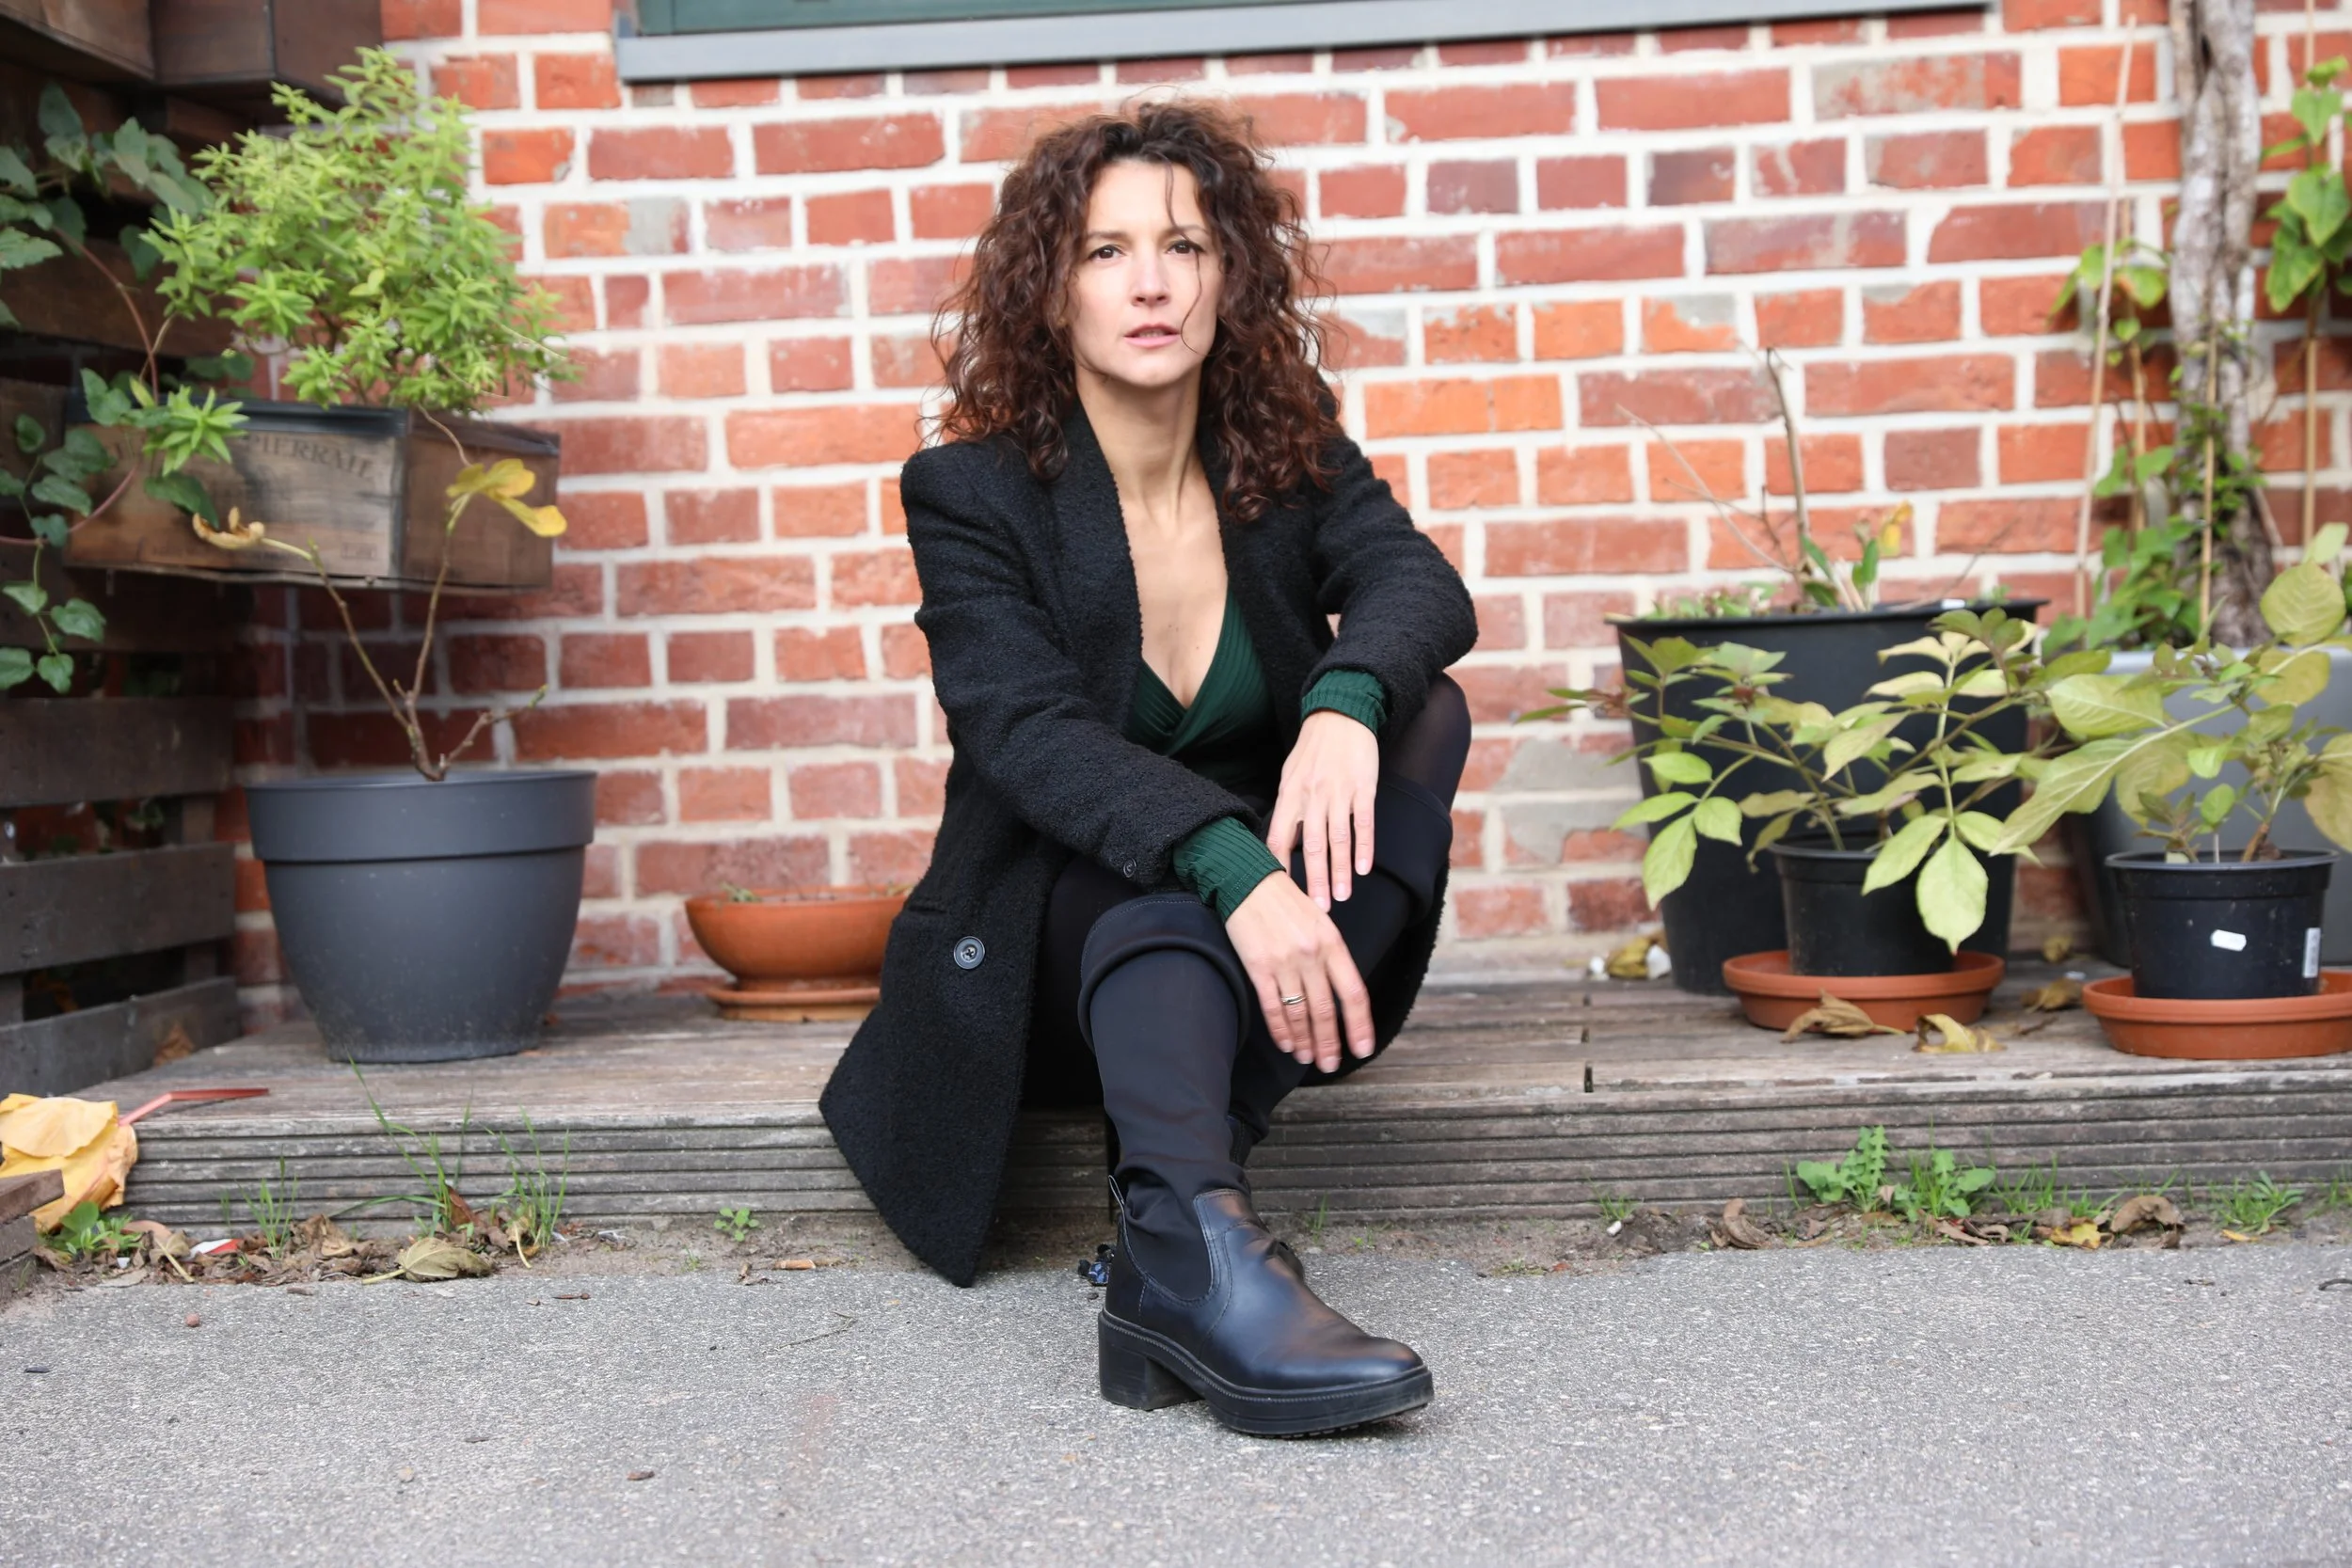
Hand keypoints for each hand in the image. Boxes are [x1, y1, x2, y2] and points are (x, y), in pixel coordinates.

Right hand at [1226, 873, 1373, 1072]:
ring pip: (1300, 1013)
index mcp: (1332, 943)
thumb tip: (1338, 990)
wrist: (1247, 881)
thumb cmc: (1285, 902)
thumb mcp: (1319, 921)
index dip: (1360, 1024)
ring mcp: (1285, 962)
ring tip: (1308, 1058)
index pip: (1353, 993)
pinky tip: (1287, 1043)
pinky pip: (1273, 1006)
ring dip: (1305, 1040)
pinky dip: (1281, 1029)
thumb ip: (1330, 954)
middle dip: (1330, 1043)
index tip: (1363, 1048)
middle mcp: (1312, 955)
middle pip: (1326, 1010)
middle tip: (1331, 1065)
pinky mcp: (1259, 967)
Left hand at [1266, 709, 1378, 911]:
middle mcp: (1311, 796)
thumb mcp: (1290, 775)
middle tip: (1319, 909)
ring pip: (1338, 840)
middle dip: (1315, 881)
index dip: (1280, 868)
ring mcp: (1338, 793)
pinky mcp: (1363, 787)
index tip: (1283, 894)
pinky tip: (1364, 868)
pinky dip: (1364, 847)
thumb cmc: (1312, 749)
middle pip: (1311, 847)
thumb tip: (1282, 843)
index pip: (1279, 839)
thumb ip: (1287, 808)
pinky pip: (1363, 823)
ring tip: (1343, 896)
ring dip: (1341, 871)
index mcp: (1290, 795)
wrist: (1340, 714)